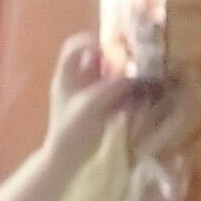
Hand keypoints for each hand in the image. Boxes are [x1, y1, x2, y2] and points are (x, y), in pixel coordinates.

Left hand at [43, 36, 132, 185]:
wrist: (66, 160)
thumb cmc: (72, 130)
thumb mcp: (92, 104)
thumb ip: (112, 85)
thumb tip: (133, 73)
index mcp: (66, 77)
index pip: (74, 47)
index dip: (91, 41)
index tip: (110, 48)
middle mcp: (75, 82)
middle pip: (94, 59)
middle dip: (112, 60)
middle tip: (128, 64)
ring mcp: (86, 95)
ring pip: (105, 76)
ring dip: (120, 77)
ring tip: (134, 82)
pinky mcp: (96, 108)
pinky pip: (111, 93)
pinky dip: (122, 93)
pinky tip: (132, 100)